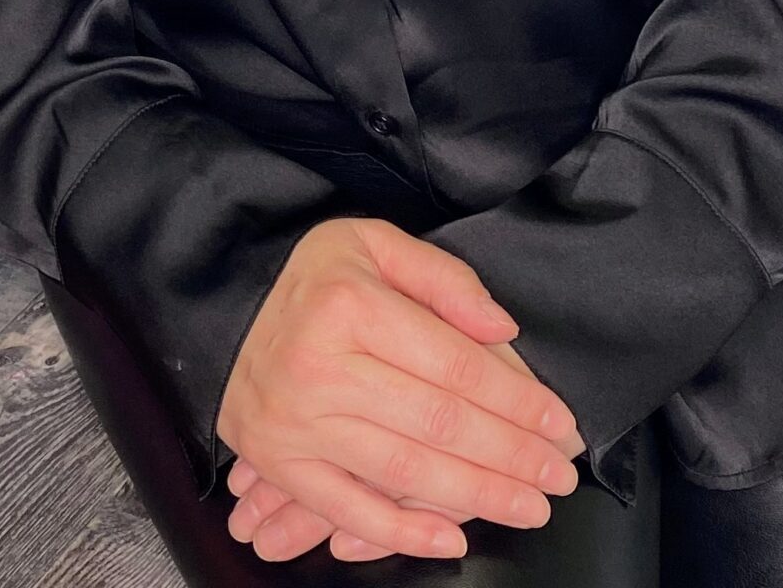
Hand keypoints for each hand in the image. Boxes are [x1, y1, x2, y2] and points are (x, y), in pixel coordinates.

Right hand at [214, 217, 585, 565]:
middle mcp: (321, 366)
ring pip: (405, 472)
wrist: (223, 315)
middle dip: (512, 455)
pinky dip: (405, 533)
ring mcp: (298, 422)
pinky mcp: (282, 463)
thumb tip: (502, 329)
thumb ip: (443, 278)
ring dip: (478, 496)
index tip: (559, 423)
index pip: (454, 364)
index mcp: (349, 304)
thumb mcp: (372, 244)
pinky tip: (454, 539)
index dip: (518, 400)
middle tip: (557, 475)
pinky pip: (350, 510)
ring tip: (528, 506)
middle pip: (439, 424)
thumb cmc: (311, 283)